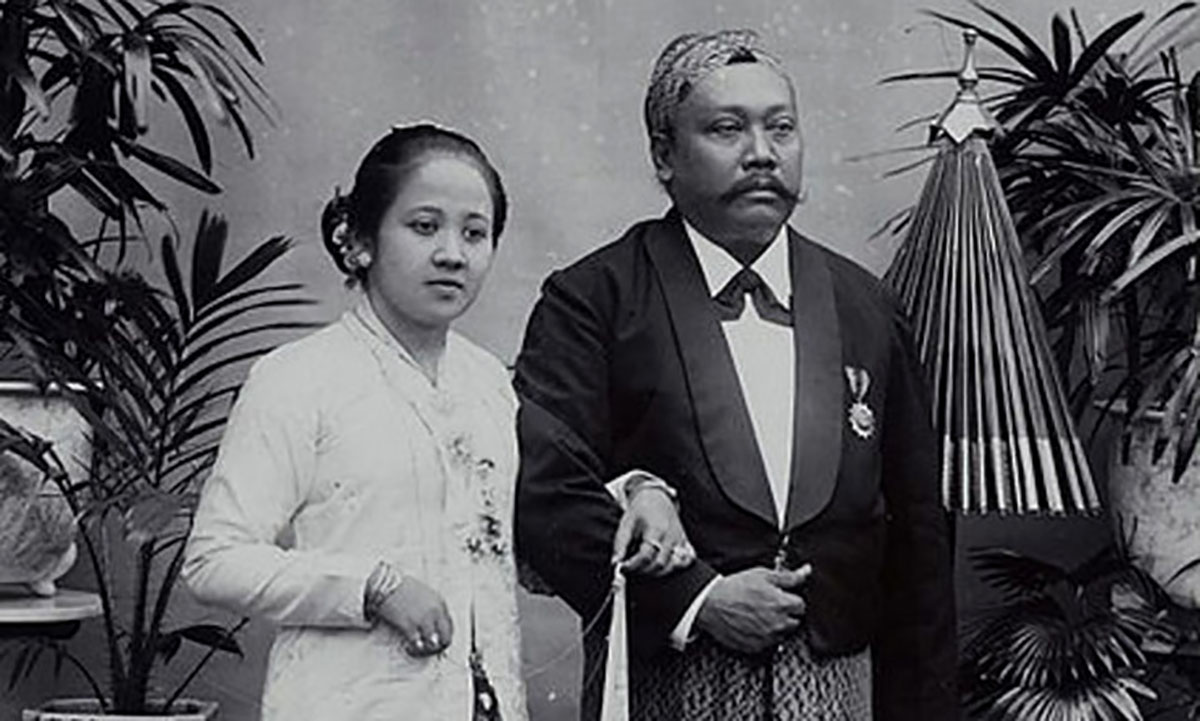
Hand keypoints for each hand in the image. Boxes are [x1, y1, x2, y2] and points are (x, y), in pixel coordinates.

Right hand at [375, 576, 453, 656]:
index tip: (439, 641)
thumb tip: (433, 625)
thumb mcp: (425, 594)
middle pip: (445, 637)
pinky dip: (414, 648)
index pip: (450, 626)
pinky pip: (417, 643)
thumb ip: (432, 609)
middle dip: (440, 647)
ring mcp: (423, 619)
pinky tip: (409, 647)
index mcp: (439, 603)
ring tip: (418, 650)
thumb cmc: (402, 587)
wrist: (386, 583)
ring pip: (432, 643)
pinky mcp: (409, 625)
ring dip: (426, 649)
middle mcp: (434, 612)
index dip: (444, 636)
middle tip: (432, 651)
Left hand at [612, 475, 693, 576]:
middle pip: (660, 564)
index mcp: (656, 529)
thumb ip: (620, 544)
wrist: (656, 497)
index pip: (646, 556)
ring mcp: (681, 540)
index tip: (622, 568)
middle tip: (631, 569)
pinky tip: (663, 565)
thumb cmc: (640, 510)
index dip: (633, 566)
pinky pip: (687, 560)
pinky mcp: (686, 543)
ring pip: (673, 566)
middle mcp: (672, 536)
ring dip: (657, 572)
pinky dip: (676, 567)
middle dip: (643, 571)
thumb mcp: (626, 523)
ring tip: (643, 567)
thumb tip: (615, 563)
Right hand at [695, 564, 811, 654]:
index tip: (781, 597)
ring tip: (759, 614)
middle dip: (786, 614)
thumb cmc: (734, 588)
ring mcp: (767, 638)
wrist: (711, 604)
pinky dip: (763, 636)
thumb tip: (805, 571)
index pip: (801, 605)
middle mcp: (778, 624)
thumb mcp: (763, 575)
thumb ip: (789, 576)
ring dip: (776, 626)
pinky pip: (768, 644)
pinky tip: (752, 624)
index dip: (791, 599)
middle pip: (794, 621)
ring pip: (782, 634)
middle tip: (770, 605)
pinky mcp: (756, 647)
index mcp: (782, 604)